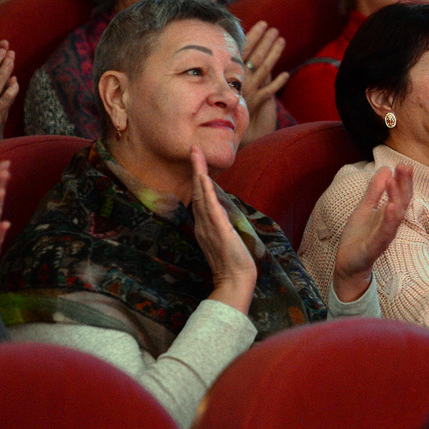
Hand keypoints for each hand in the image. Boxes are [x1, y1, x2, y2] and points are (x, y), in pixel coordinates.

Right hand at [190, 147, 257, 312]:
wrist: (235, 280)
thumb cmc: (232, 264)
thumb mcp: (225, 239)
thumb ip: (220, 226)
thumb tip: (219, 213)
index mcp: (205, 225)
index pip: (200, 197)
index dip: (198, 178)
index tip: (197, 161)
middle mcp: (203, 224)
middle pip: (198, 191)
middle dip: (196, 169)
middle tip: (193, 148)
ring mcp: (210, 226)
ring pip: (202, 195)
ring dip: (199, 174)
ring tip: (196, 155)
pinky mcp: (219, 230)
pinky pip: (211, 208)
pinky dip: (207, 192)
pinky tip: (204, 179)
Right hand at [240, 22, 289, 144]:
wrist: (233, 132)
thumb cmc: (232, 106)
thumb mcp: (237, 84)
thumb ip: (244, 69)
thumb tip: (254, 51)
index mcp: (231, 74)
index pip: (243, 51)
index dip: (254, 37)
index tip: (263, 24)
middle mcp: (239, 82)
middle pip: (254, 58)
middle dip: (265, 42)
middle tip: (275, 29)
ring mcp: (247, 92)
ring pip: (262, 70)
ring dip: (273, 55)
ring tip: (282, 40)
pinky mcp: (255, 105)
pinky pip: (267, 92)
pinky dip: (276, 83)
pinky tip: (286, 74)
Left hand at [334, 165, 412, 301]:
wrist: (348, 263)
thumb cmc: (359, 236)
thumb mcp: (365, 208)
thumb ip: (375, 190)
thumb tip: (386, 169)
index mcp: (389, 215)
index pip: (401, 195)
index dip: (404, 180)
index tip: (404, 164)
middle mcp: (390, 224)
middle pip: (402, 202)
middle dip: (404, 185)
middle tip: (405, 167)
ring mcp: (384, 236)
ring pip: (395, 217)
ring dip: (397, 198)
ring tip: (395, 181)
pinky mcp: (375, 247)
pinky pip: (385, 233)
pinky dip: (389, 221)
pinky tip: (391, 208)